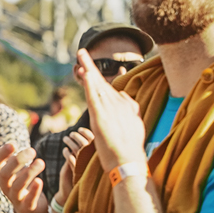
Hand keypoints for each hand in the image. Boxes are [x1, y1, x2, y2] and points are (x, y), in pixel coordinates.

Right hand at [0, 138, 48, 212]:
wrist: (28, 208)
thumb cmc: (16, 182)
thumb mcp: (6, 166)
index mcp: (0, 174)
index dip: (2, 154)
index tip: (13, 144)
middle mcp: (5, 186)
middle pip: (5, 174)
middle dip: (17, 161)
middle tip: (31, 150)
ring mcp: (15, 197)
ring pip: (17, 186)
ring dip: (29, 173)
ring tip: (40, 162)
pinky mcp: (27, 207)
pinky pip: (28, 201)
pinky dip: (34, 191)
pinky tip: (40, 181)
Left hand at [55, 127, 94, 207]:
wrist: (82, 192)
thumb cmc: (87, 175)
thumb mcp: (89, 160)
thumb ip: (89, 149)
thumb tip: (86, 133)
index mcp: (99, 156)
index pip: (94, 139)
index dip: (86, 132)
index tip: (80, 129)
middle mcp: (93, 160)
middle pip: (84, 142)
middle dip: (76, 136)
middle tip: (71, 134)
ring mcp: (85, 165)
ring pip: (76, 149)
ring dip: (69, 142)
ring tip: (65, 139)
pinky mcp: (76, 171)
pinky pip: (70, 159)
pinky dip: (66, 153)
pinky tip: (64, 151)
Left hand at [76, 50, 146, 170]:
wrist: (129, 161)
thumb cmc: (129, 147)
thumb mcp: (132, 123)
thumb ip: (127, 108)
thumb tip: (123, 95)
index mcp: (123, 105)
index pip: (107, 87)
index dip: (95, 77)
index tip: (85, 68)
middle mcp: (117, 104)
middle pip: (101, 81)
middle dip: (90, 65)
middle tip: (81, 51)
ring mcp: (110, 109)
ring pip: (97, 85)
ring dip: (88, 69)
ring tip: (81, 56)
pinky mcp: (101, 117)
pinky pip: (93, 97)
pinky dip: (90, 84)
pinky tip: (85, 73)